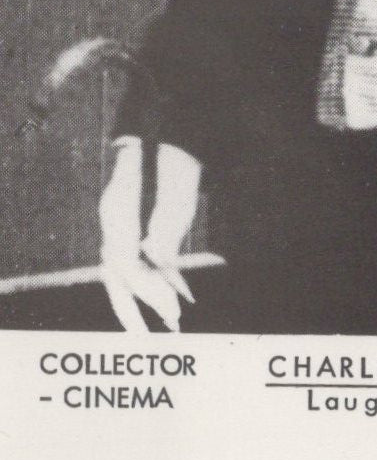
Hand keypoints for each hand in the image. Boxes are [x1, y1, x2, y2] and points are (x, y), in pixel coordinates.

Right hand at [99, 139, 201, 331]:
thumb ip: (169, 221)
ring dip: (146, 297)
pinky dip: (157, 276)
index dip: (148, 289)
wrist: (170, 122)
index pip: (124, 263)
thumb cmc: (175, 150)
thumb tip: (160, 260)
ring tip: (172, 323)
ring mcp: (120, 219)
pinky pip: (137, 257)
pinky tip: (178, 293)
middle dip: (135, 307)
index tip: (175, 308)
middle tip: (157, 337)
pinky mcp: (132, 221)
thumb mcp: (180, 183)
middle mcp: (113, 217)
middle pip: (115, 273)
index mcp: (119, 208)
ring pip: (123, 270)